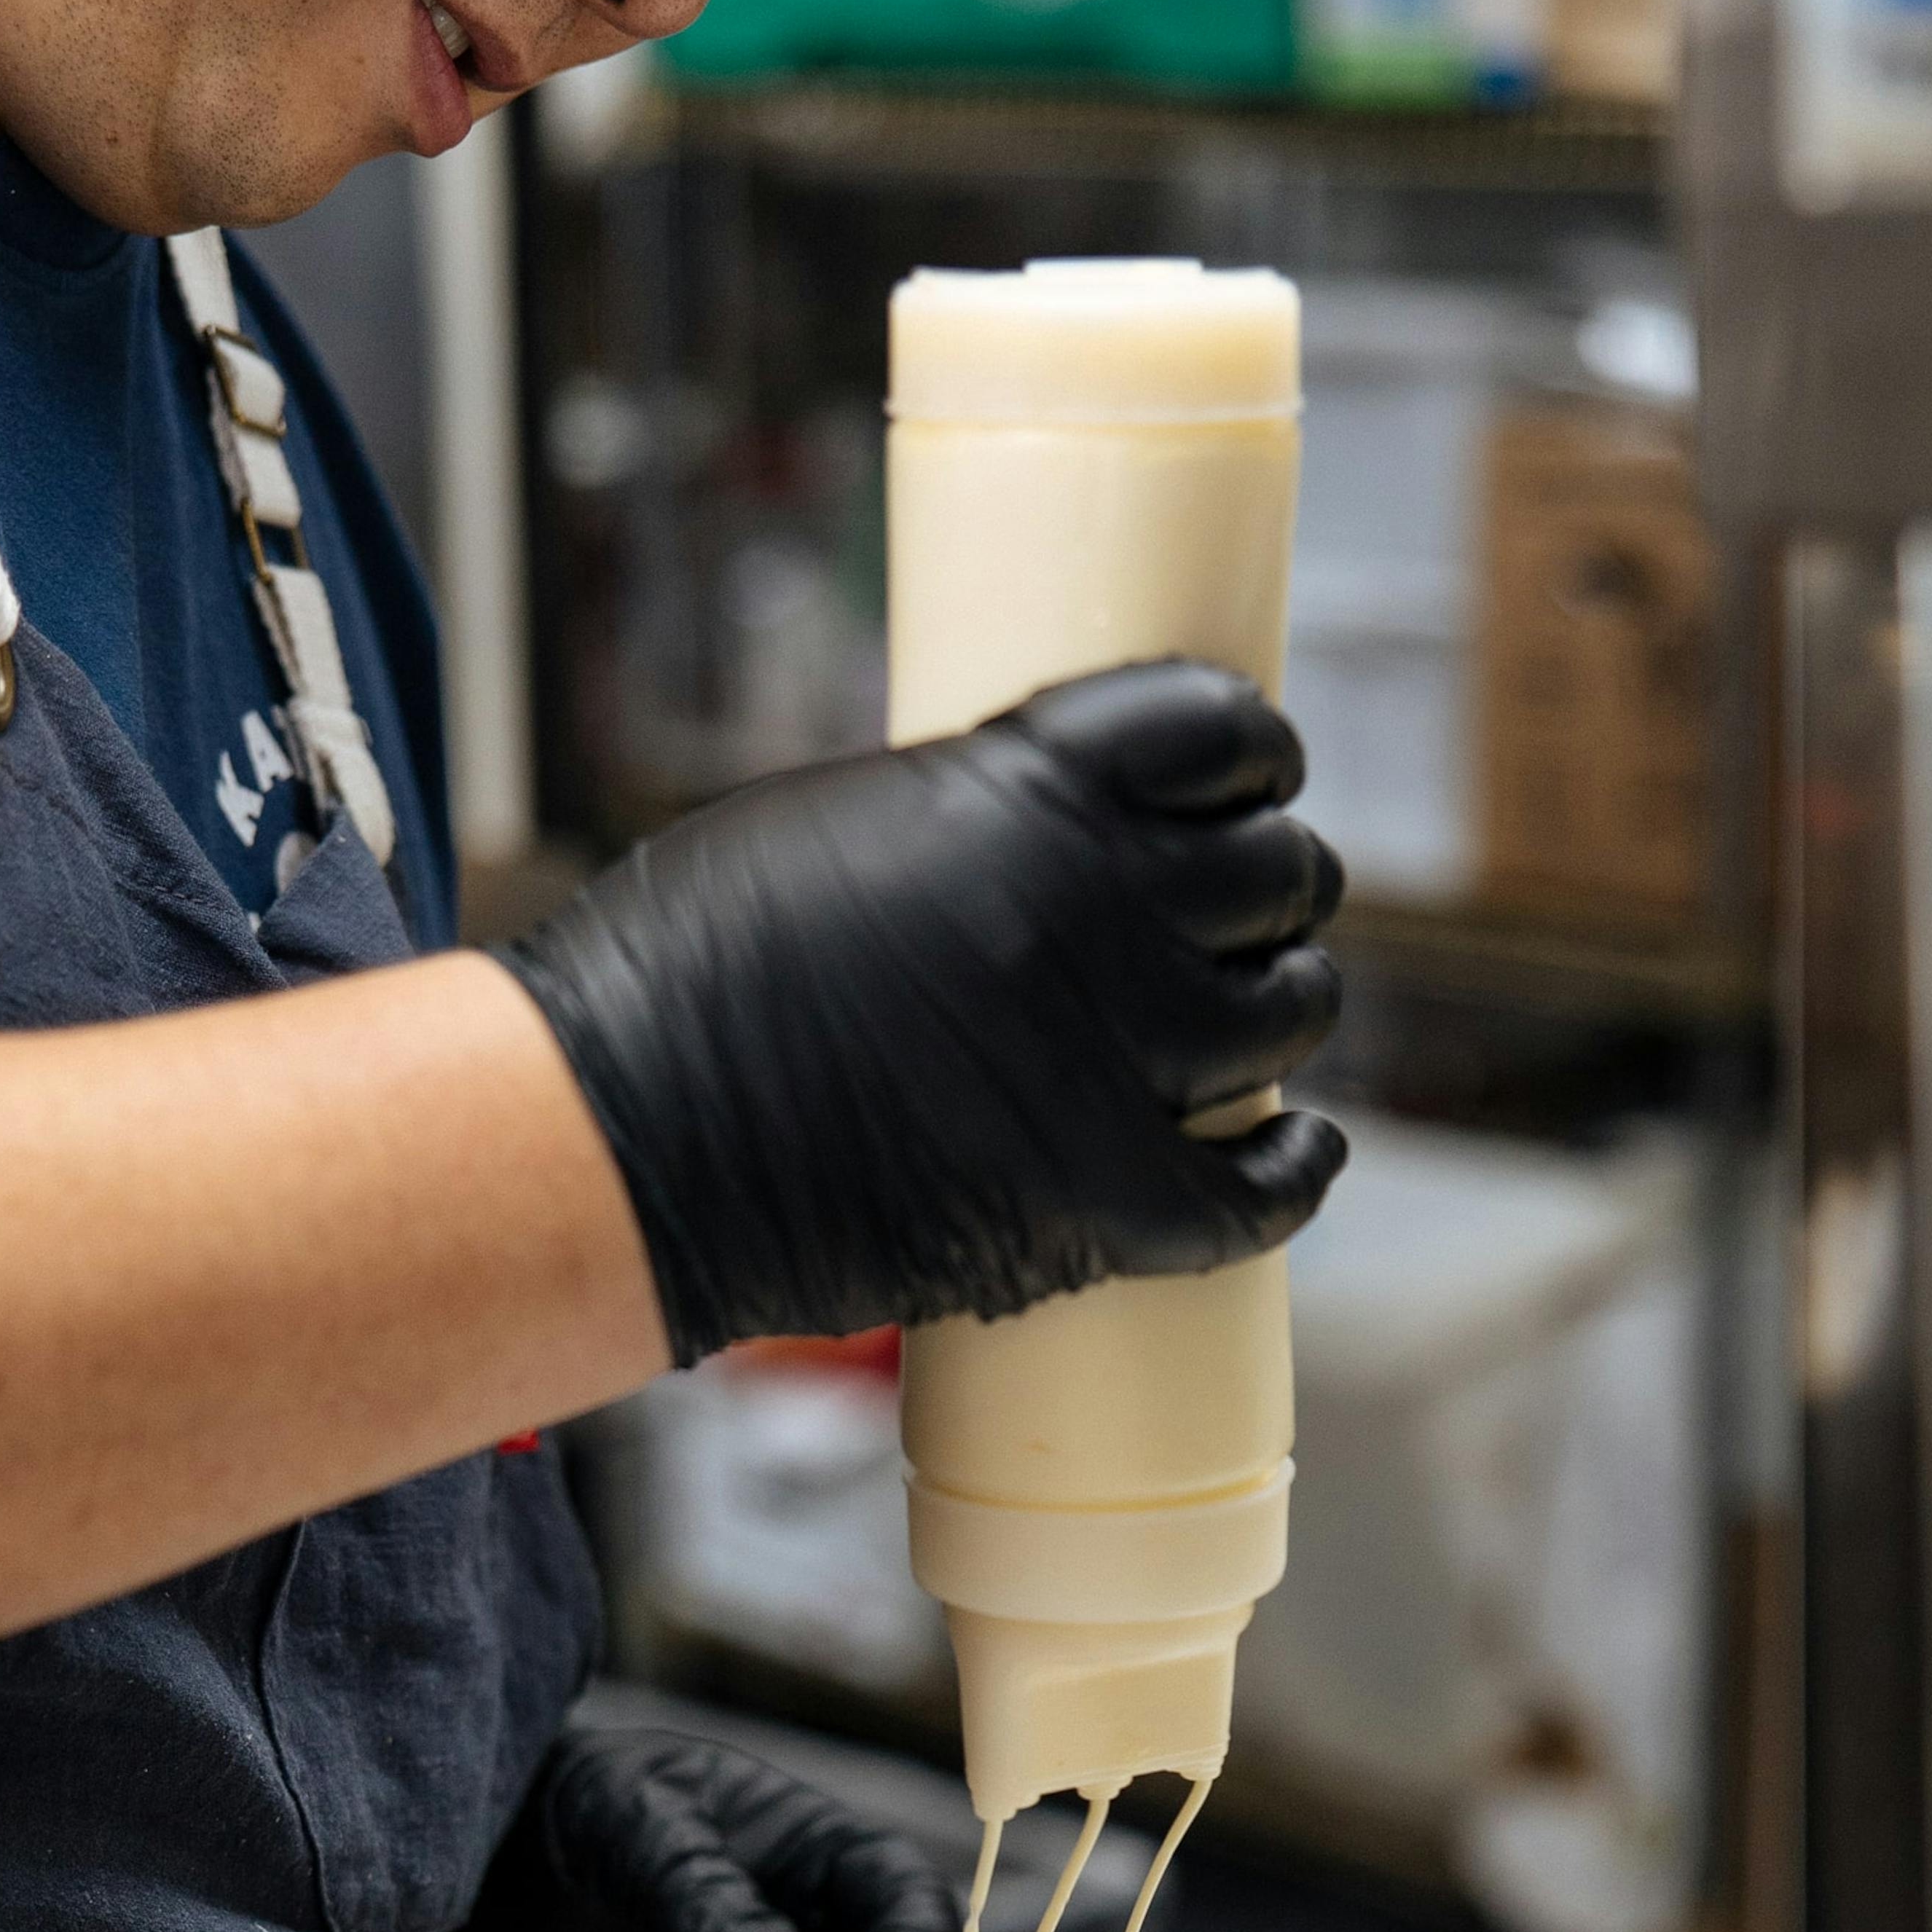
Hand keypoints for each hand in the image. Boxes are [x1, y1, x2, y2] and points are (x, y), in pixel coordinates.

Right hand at [495, 660, 1345, 1363]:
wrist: (627, 1129)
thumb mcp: (845, 821)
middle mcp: (1096, 908)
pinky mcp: (1104, 1198)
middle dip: (1275, 892)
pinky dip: (1298, 1170)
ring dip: (1285, 1012)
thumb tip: (1053, 840)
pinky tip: (1304, 1147)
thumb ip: (974, 817)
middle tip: (1251, 919)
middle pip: (1274, 877)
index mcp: (1030, 788)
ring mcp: (1112, 1058)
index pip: (1219, 733)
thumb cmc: (692, 967)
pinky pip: (1260, 1190)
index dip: (1256, 758)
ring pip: (1288, 1015)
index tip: (1255, 783)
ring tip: (1256, 1023)